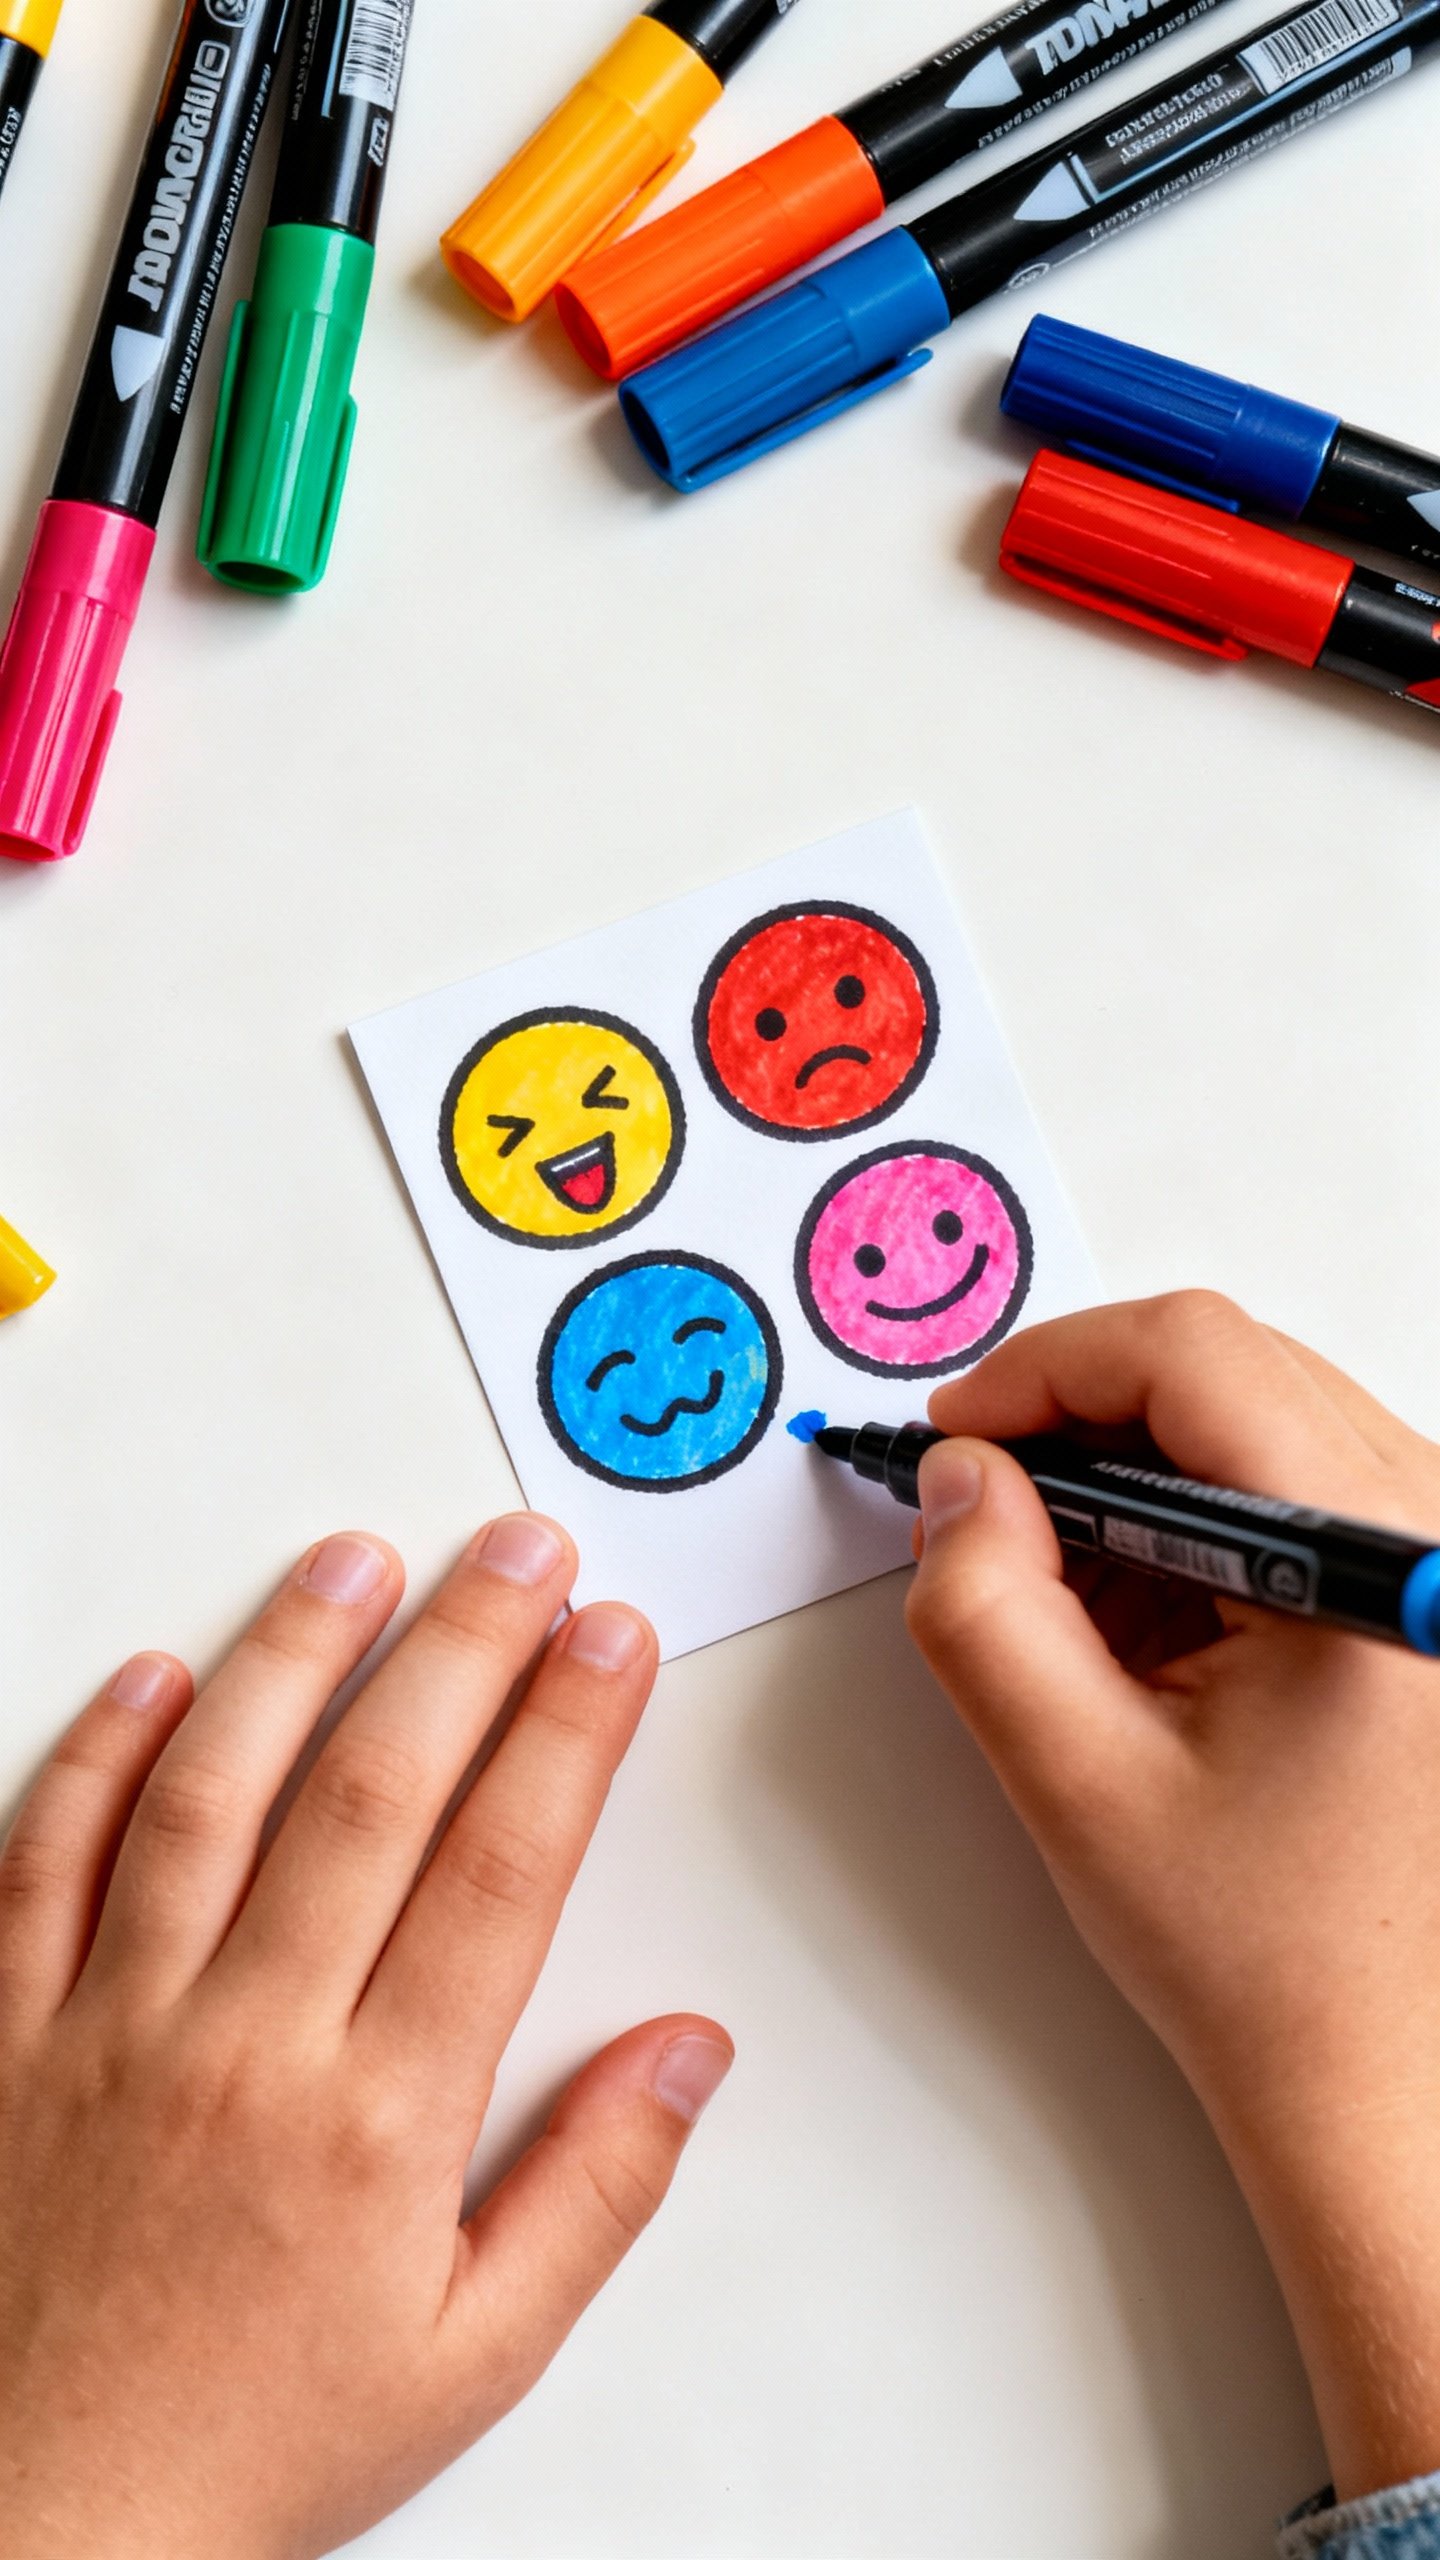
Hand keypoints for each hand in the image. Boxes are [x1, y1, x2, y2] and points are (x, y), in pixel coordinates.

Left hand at [0, 1518, 730, 2559]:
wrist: (40, 2526)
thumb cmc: (251, 2444)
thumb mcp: (472, 2356)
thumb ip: (593, 2191)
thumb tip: (686, 2051)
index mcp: (378, 2119)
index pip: (500, 1869)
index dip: (567, 1732)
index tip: (611, 1641)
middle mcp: (248, 2042)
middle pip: (373, 1791)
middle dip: (464, 1645)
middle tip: (521, 1554)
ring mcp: (117, 2023)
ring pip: (210, 1789)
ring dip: (292, 1655)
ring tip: (358, 1559)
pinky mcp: (9, 2030)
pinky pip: (45, 1859)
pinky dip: (100, 1755)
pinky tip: (157, 1675)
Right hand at [905, 1294, 1439, 2504]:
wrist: (1380, 2073)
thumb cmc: (1265, 1956)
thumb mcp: (1076, 1779)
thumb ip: (985, 1609)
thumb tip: (958, 1479)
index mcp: (1373, 1562)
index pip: (1195, 1356)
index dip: (1048, 1368)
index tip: (962, 1435)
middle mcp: (1433, 1533)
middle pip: (1230, 1367)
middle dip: (1083, 1415)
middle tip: (986, 1504)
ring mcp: (1436, 1557)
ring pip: (1259, 1413)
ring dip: (1139, 1471)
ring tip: (1074, 1594)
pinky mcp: (1423, 1585)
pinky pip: (1296, 1479)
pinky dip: (1197, 1515)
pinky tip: (1151, 1618)